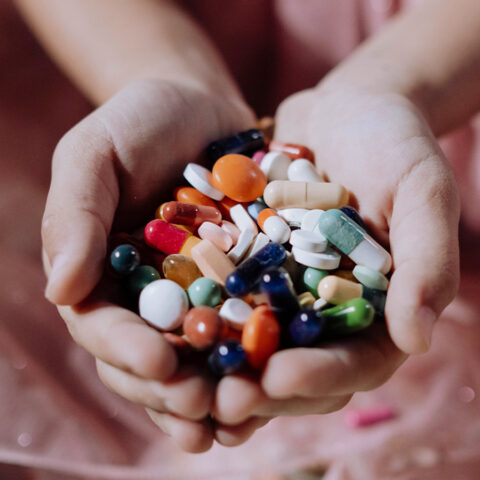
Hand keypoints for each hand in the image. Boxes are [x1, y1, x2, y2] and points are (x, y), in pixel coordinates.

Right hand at [42, 79, 254, 452]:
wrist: (200, 109)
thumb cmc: (140, 123)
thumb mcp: (95, 153)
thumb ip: (74, 216)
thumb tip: (59, 290)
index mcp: (103, 276)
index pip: (104, 327)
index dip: (127, 352)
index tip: (158, 366)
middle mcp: (148, 297)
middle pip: (152, 359)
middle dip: (173, 390)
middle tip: (202, 408)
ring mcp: (197, 296)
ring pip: (200, 361)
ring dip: (217, 397)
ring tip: (239, 422)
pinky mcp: (242, 286)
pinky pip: (246, 332)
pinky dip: (257, 363)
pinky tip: (274, 391)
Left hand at [212, 86, 459, 442]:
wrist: (346, 109)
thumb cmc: (395, 143)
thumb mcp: (420, 191)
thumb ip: (427, 261)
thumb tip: (418, 339)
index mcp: (378, 308)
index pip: (355, 361)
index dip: (319, 377)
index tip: (278, 379)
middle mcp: (328, 308)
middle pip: (297, 365)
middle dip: (259, 387)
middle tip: (218, 401)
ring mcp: (287, 288)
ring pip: (253, 340)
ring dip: (220, 363)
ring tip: (183, 375)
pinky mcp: (252, 263)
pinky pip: (223, 293)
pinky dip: (199, 311)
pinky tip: (167, 321)